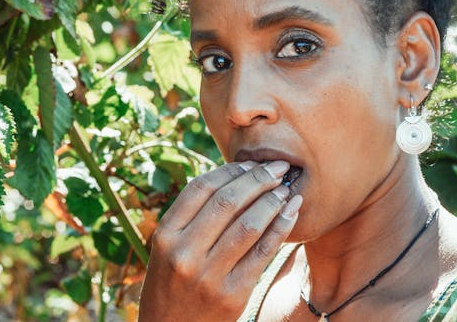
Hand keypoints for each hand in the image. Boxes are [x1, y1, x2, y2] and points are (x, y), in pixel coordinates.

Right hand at [139, 161, 302, 320]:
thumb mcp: (167, 250)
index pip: (200, 188)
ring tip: (285, 189)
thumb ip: (192, 218)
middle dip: (258, 178)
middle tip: (278, 167)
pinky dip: (281, 228)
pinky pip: (263, 252)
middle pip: (227, 201)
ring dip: (272, 200)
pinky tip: (291, 213)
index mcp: (165, 236)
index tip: (250, 162)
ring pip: (249, 224)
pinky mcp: (234, 294)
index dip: (229, 170)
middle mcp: (184, 254)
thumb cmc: (172, 284)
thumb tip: (235, 178)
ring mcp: (209, 276)